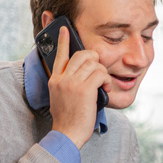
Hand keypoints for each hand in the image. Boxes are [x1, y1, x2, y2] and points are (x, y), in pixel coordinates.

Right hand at [48, 26, 111, 148]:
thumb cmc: (68, 119)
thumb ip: (67, 84)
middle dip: (95, 59)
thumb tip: (82, 76)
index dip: (64, 40)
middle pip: (81, 55)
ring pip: (93, 63)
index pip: (59, 55)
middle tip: (99, 72)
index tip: (64, 28)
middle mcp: (62, 78)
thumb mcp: (61, 98)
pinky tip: (105, 90)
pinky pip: (100, 74)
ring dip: (103, 73)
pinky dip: (107, 80)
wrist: (67, 134)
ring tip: (103, 86)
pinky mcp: (84, 89)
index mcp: (55, 79)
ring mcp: (72, 82)